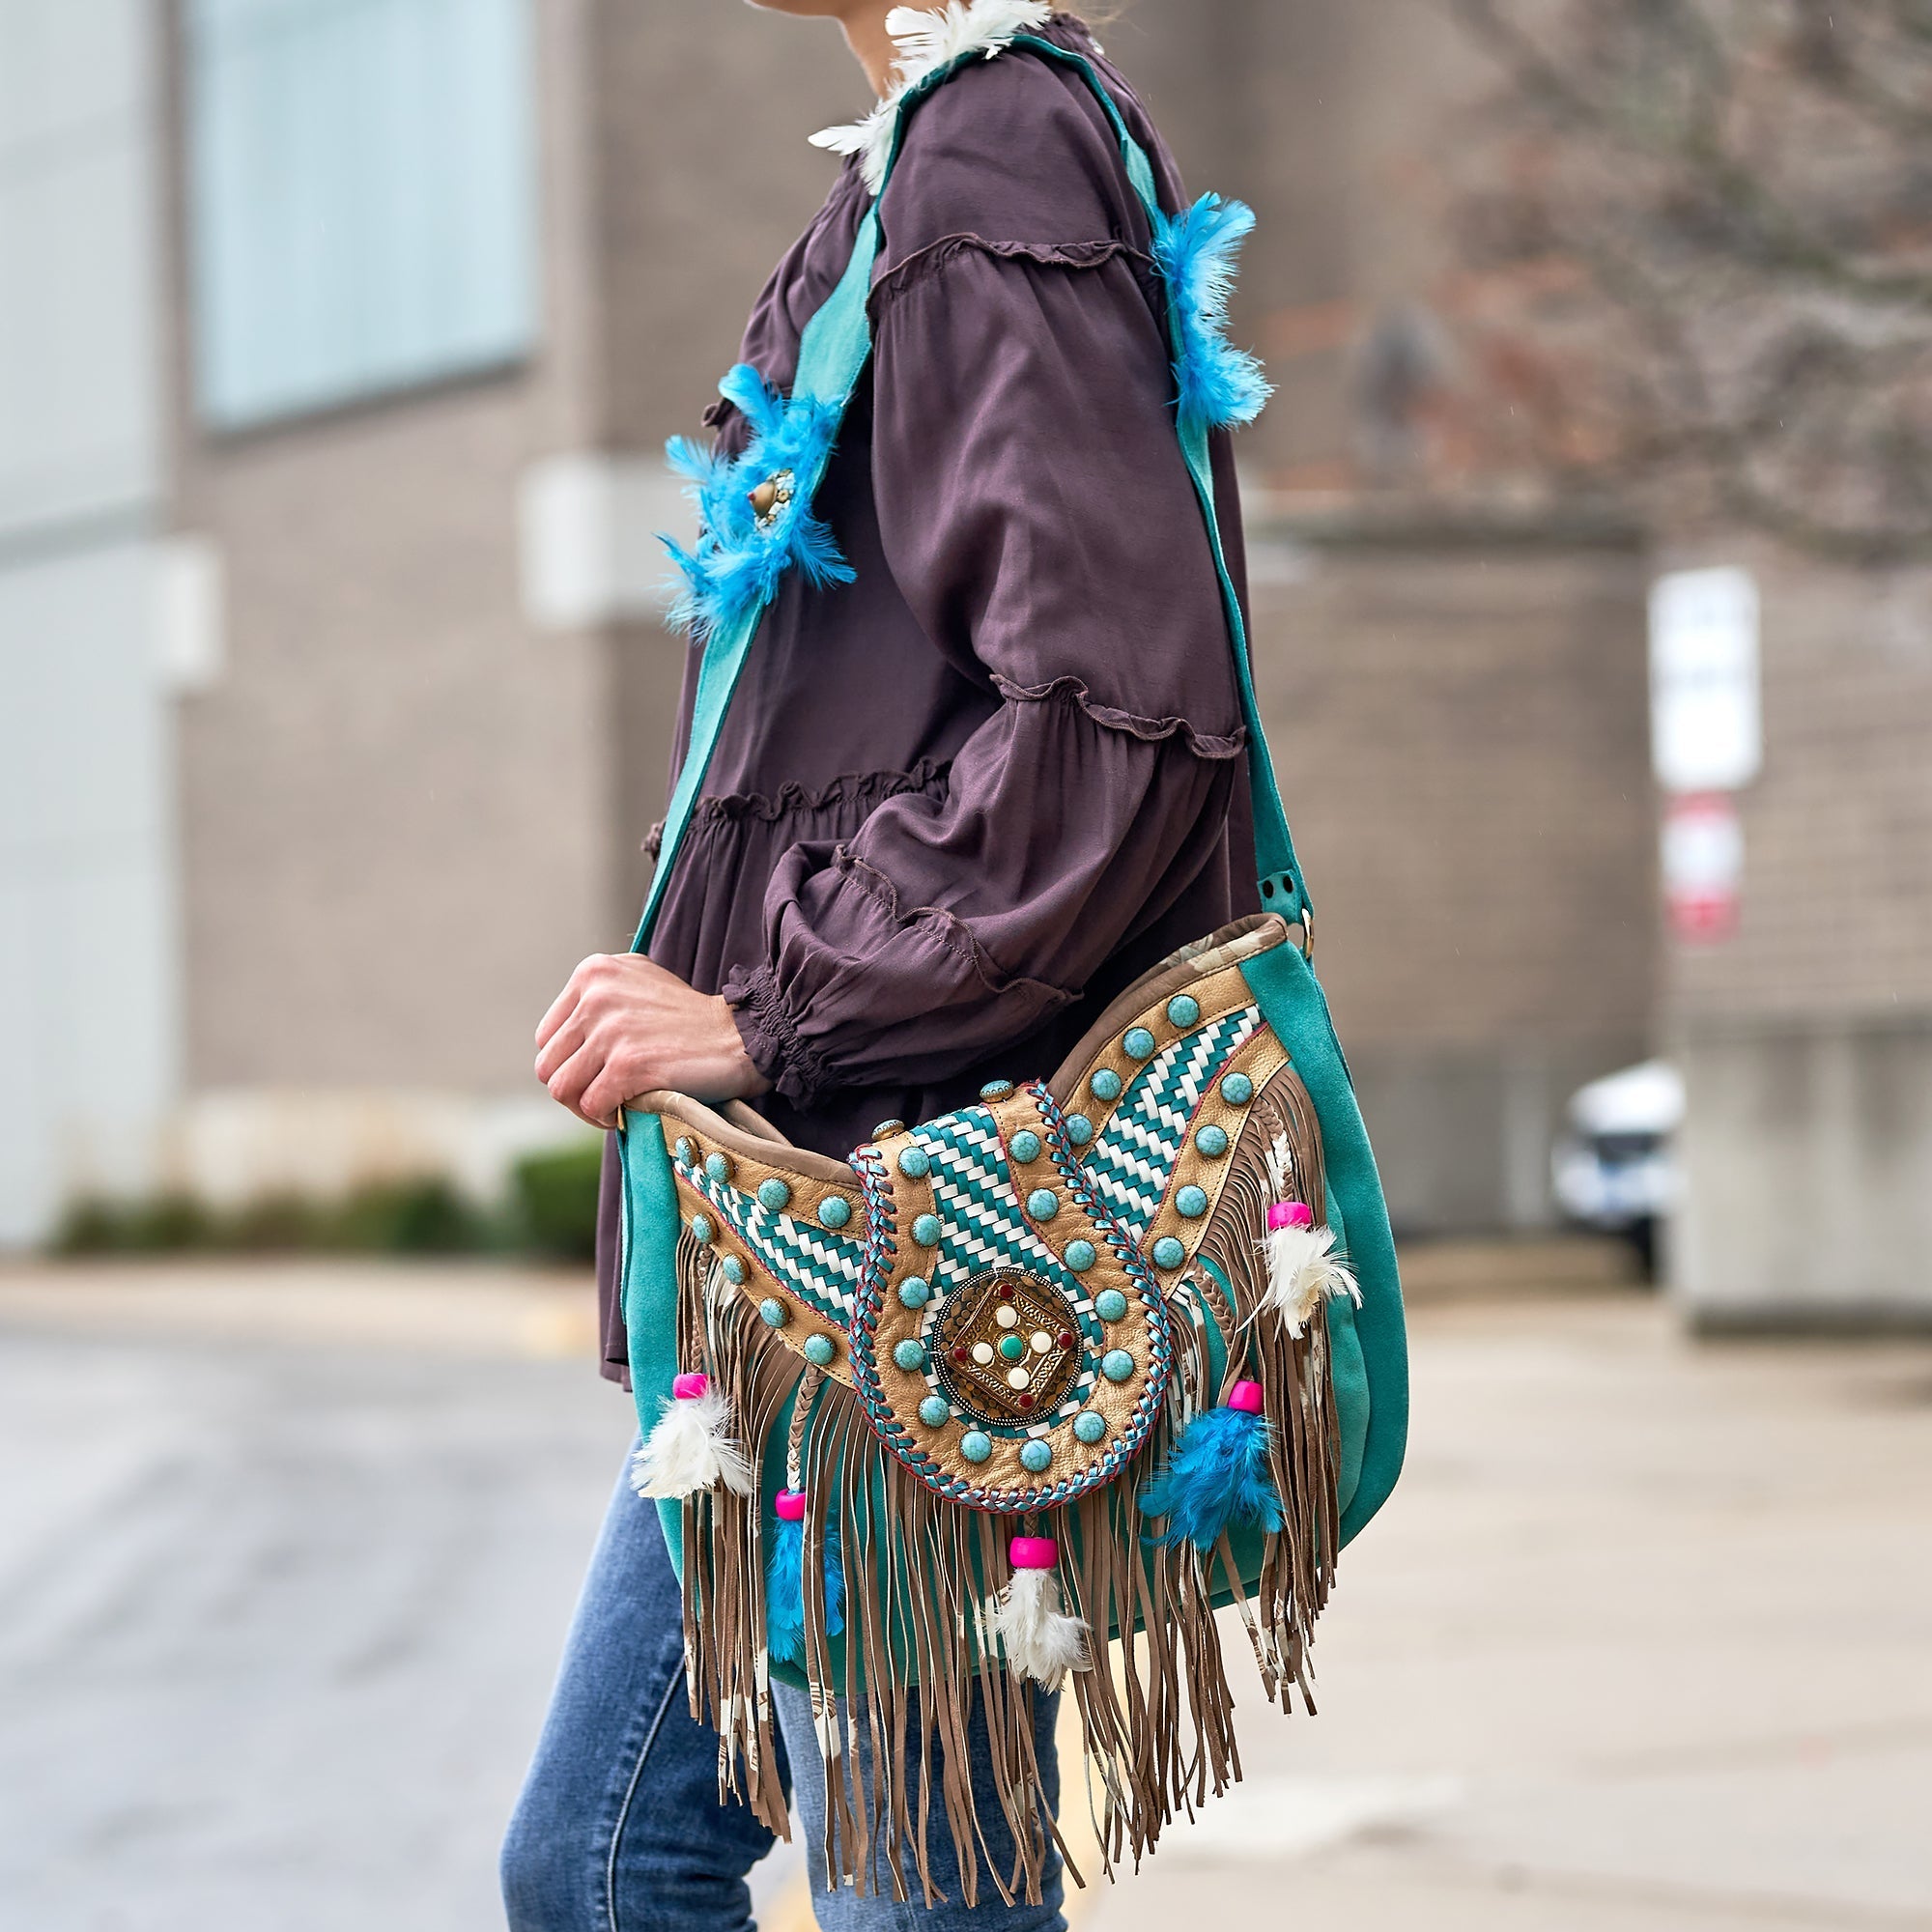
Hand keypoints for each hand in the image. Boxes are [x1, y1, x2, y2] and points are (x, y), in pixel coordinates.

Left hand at [535, 954, 769, 1127]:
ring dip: (585, 1108)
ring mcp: (611, 1030)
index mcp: (593, 972)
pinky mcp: (628, 1064)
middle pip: (548, 1065)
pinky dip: (606, 1118)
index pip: (546, 1037)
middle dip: (574, 1089)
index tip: (597, 1074)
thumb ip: (600, 997)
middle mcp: (596, 995)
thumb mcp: (640, 983)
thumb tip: (565, 1038)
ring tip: (611, 1108)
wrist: (742, 1036)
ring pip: (561, 1089)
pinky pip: (592, 1105)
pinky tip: (626, 1113)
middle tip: (604, 1097)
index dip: (569, 1064)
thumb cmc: (693, 1019)